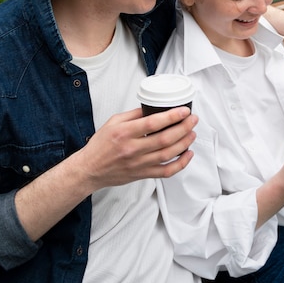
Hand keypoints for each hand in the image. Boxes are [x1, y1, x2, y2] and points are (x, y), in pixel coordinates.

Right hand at [14, 106, 197, 242]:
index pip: (153, 123)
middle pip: (165, 138)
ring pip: (168, 154)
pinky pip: (166, 171)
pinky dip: (181, 163)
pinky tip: (188, 154)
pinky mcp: (143, 174)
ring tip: (192, 133)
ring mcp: (139, 164)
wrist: (90, 170)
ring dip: (185, 142)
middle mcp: (133, 149)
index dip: (172, 116)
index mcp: (125, 133)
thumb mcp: (113, 122)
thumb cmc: (101, 145)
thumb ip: (134, 115)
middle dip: (183, 127)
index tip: (184, 110)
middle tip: (193, 119)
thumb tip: (154, 108)